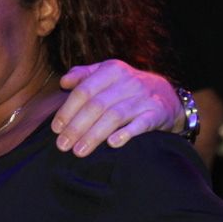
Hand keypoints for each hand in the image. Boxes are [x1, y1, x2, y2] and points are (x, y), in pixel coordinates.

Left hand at [52, 59, 181, 156]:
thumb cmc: (126, 88)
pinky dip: (126, 133)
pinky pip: (141, 124)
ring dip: (94, 135)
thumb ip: (83, 76)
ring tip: (79, 151)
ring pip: (115, 116)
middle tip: (62, 145)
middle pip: (97, 105)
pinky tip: (112, 144)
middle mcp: (128, 82)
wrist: (167, 95)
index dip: (67, 110)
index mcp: (111, 70)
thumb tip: (63, 82)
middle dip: (77, 127)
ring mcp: (143, 98)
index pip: (84, 91)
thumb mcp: (106, 74)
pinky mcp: (157, 113)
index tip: (56, 129)